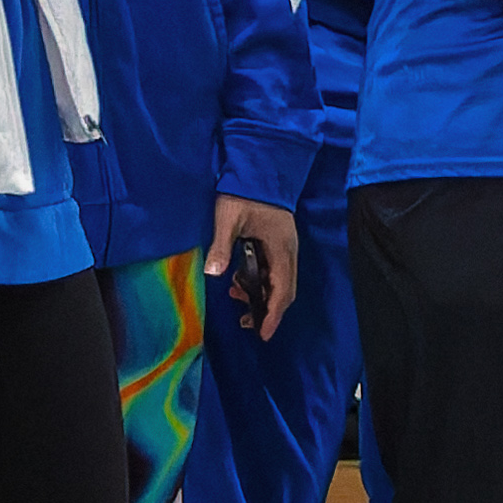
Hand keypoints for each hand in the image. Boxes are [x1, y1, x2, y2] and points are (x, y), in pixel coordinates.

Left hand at [205, 195, 299, 335]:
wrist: (260, 168)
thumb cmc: (245, 192)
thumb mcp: (228, 218)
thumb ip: (222, 246)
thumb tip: (213, 274)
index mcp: (281, 249)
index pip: (281, 290)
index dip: (272, 315)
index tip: (263, 334)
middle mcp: (288, 252)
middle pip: (284, 291)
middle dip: (267, 311)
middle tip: (247, 324)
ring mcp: (285, 247)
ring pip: (280, 282)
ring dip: (261, 296)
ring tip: (236, 298)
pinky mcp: (279, 243)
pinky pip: (274, 271)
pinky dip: (260, 283)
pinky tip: (240, 280)